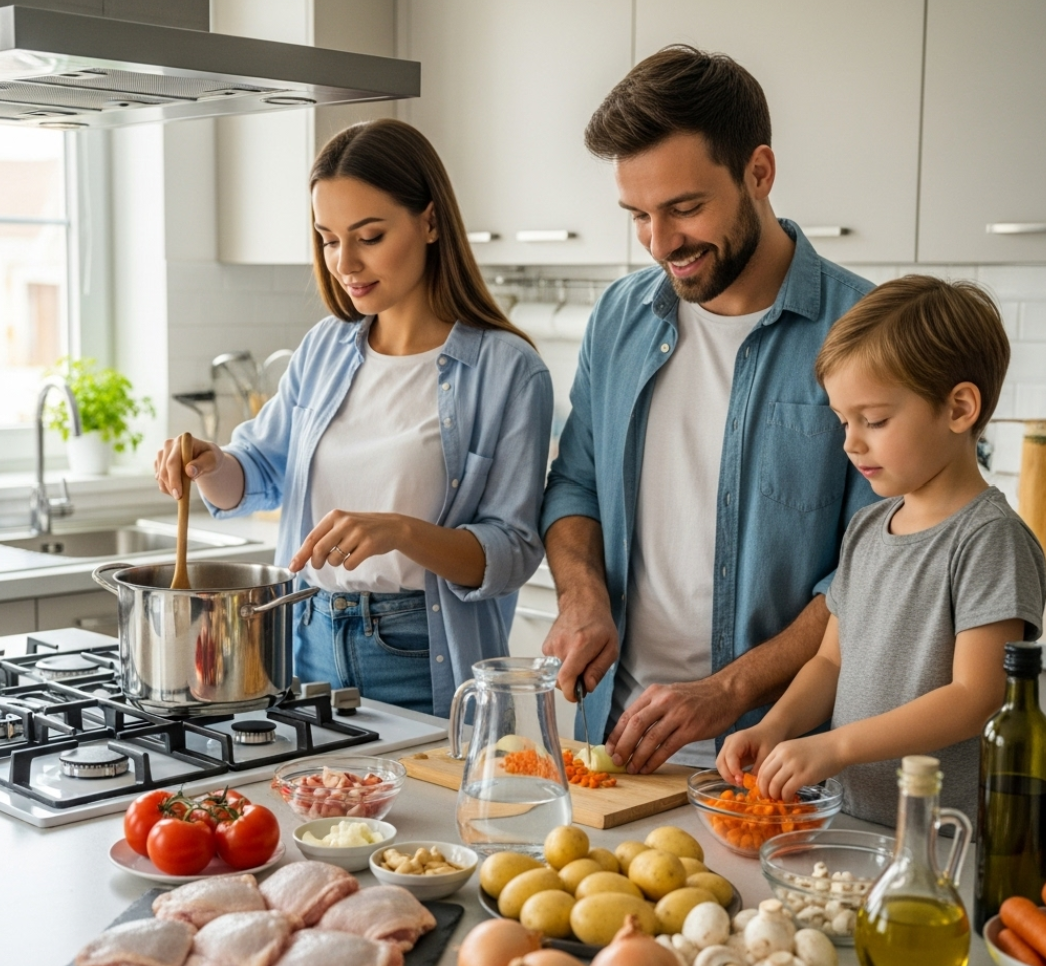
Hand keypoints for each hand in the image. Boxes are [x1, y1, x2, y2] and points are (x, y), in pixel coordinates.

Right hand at [154, 437, 224, 498]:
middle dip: (172, 486)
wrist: (206, 458)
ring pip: (160, 475)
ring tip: (182, 495)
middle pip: (164, 470)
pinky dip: (166, 487)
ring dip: (169, 488)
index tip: (179, 494)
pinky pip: (159, 478)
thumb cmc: (210, 458)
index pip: (173, 462)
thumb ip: (201, 465)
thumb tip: (189, 471)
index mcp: (183, 440)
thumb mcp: (212, 460)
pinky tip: (177, 489)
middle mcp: (169, 444)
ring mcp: (162, 453)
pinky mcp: (158, 462)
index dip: (174, 478)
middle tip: (180, 499)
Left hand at [288, 510, 407, 573]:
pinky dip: (350, 565)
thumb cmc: (363, 528)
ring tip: (347, 554)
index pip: (312, 538)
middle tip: (319, 565)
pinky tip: (357, 556)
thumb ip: (324, 538)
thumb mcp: (343, 525)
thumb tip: (302, 558)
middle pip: (319, 550)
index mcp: (335, 516)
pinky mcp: (369, 545)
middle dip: (316, 562)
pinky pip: (349, 564)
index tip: (293, 567)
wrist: (392, 527)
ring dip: (337, 563)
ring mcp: (358, 533)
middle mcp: (345, 522)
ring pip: (334, 559)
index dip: (301, 555)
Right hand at [541, 596, 617, 701]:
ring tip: (579, 657)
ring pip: (557, 674)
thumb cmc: (599, 624)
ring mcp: (551, 646)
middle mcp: (561, 646)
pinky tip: (571, 652)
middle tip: (586, 670)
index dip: (571, 693)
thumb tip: (587, 687)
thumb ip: (599, 670)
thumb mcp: (611, 648)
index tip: (577, 696)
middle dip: (574, 683)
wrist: (581, 603)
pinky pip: (554, 666)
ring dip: (569, 673)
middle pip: (561, 680)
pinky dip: (563, 665)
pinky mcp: (545, 647)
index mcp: (580, 646)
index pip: (566, 678)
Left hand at [605, 678, 739, 774]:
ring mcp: (677, 715)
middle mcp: (663, 701)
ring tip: (631, 768)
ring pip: (650, 738)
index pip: (628, 714)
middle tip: (617, 761)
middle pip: (635, 725)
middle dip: (623, 746)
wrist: (724, 693)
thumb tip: (629, 732)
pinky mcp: (690, 729)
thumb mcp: (668, 695)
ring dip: (638, 756)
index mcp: (654, 693)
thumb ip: (650, 709)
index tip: (609, 749)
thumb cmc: (694, 698)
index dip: (616, 734)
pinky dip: (655, 760)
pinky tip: (648, 768)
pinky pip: (667, 748)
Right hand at [716, 723, 784, 785]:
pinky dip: (730, 774)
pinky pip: (725, 765)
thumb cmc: (770, 739)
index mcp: (738, 739)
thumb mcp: (767, 754)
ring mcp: (727, 747)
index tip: (742, 782)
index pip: (730, 756)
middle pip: (720, 761)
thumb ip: (758, 768)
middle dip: (728, 776)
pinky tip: (740, 779)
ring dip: (728, 776)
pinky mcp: (729, 752)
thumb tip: (751, 784)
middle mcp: (729, 742)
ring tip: (742, 784)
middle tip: (741, 785)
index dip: (733, 770)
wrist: (770, 730)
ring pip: (720, 764)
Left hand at [756, 733, 842, 801]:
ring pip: (774, 784)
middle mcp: (784, 755)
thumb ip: (785, 760)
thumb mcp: (796, 749)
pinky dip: (785, 797)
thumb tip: (776, 778)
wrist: (837, 746)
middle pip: (765, 776)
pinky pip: (788, 789)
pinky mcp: (804, 775)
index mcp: (780, 748)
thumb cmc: (819, 749)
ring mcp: (793, 765)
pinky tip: (789, 798)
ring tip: (779, 799)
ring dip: (774, 795)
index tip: (763, 790)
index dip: (761, 781)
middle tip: (768, 798)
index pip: (762, 767)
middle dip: (764, 790)